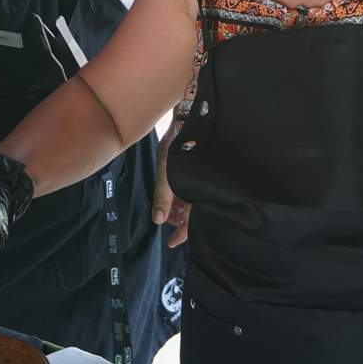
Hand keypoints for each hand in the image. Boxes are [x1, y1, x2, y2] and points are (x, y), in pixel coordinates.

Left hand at [152, 130, 190, 247]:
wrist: (191, 120)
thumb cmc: (180, 146)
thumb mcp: (166, 173)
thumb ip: (163, 197)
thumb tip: (158, 221)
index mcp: (198, 193)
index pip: (193, 222)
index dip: (183, 234)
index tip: (171, 243)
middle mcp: (203, 190)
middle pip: (193, 214)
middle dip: (180, 220)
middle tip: (167, 220)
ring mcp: (201, 182)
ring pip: (192, 203)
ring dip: (180, 207)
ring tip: (168, 206)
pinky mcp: (199, 174)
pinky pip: (193, 191)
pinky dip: (183, 195)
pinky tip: (175, 193)